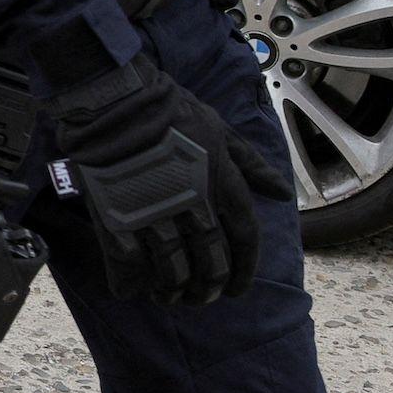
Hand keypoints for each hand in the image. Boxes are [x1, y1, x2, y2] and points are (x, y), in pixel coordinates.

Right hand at [51, 54, 290, 304]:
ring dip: (173, 291)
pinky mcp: (116, 216)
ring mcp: (154, 212)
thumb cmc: (166, 106)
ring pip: (172, 270)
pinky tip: (132, 290)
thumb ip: (251, 162)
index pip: (245, 239)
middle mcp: (193, 203)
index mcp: (221, 182)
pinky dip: (130, 284)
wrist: (112, 95)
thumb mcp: (218, 128)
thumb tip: (281, 192)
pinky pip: (126, 264)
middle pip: (211, 262)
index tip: (238, 289)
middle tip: (203, 297)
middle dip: (210, 287)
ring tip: (170, 296)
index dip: (245, 270)